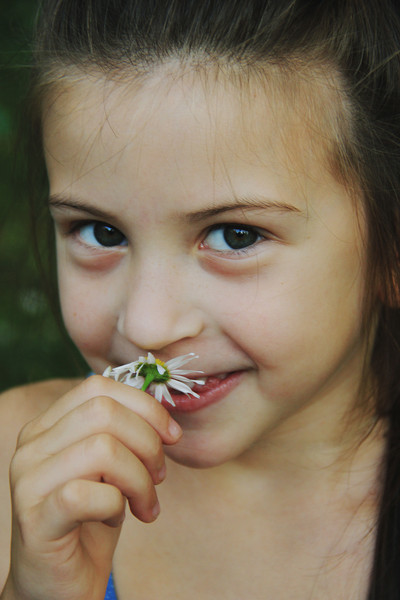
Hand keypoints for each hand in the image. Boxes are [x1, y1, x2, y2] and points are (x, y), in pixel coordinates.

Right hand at [4, 375, 181, 599]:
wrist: (60, 583)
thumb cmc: (92, 518)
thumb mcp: (111, 467)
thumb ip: (124, 433)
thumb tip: (161, 413)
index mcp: (48, 425)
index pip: (98, 387)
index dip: (144, 406)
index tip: (172, 436)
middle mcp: (31, 446)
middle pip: (104, 412)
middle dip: (147, 442)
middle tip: (159, 476)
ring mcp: (28, 481)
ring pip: (103, 449)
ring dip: (140, 480)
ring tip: (145, 504)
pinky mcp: (35, 519)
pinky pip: (90, 494)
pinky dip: (117, 506)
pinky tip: (117, 520)